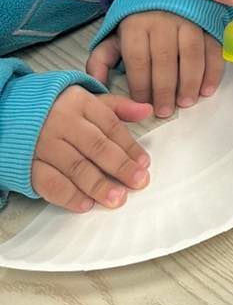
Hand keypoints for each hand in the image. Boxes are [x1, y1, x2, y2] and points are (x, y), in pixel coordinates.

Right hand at [32, 86, 151, 212]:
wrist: (7, 112)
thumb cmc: (55, 108)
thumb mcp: (85, 100)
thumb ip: (116, 107)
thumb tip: (147, 110)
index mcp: (80, 103)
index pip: (110, 126)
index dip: (129, 146)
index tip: (144, 164)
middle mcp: (62, 122)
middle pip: (96, 147)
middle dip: (120, 167)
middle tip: (138, 182)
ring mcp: (43, 144)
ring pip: (75, 167)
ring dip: (98, 185)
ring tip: (117, 198)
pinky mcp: (27, 163)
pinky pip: (49, 182)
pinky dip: (68, 195)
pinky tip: (85, 204)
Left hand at [86, 11, 223, 119]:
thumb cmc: (138, 25)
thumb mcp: (114, 38)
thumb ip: (101, 60)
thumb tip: (96, 84)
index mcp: (136, 25)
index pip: (138, 59)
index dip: (141, 85)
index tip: (143, 104)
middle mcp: (163, 21)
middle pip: (165, 59)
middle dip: (165, 89)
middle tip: (165, 111)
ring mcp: (189, 21)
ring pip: (191, 54)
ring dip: (190, 82)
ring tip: (186, 102)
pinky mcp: (208, 24)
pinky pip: (213, 49)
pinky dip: (212, 72)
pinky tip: (207, 90)